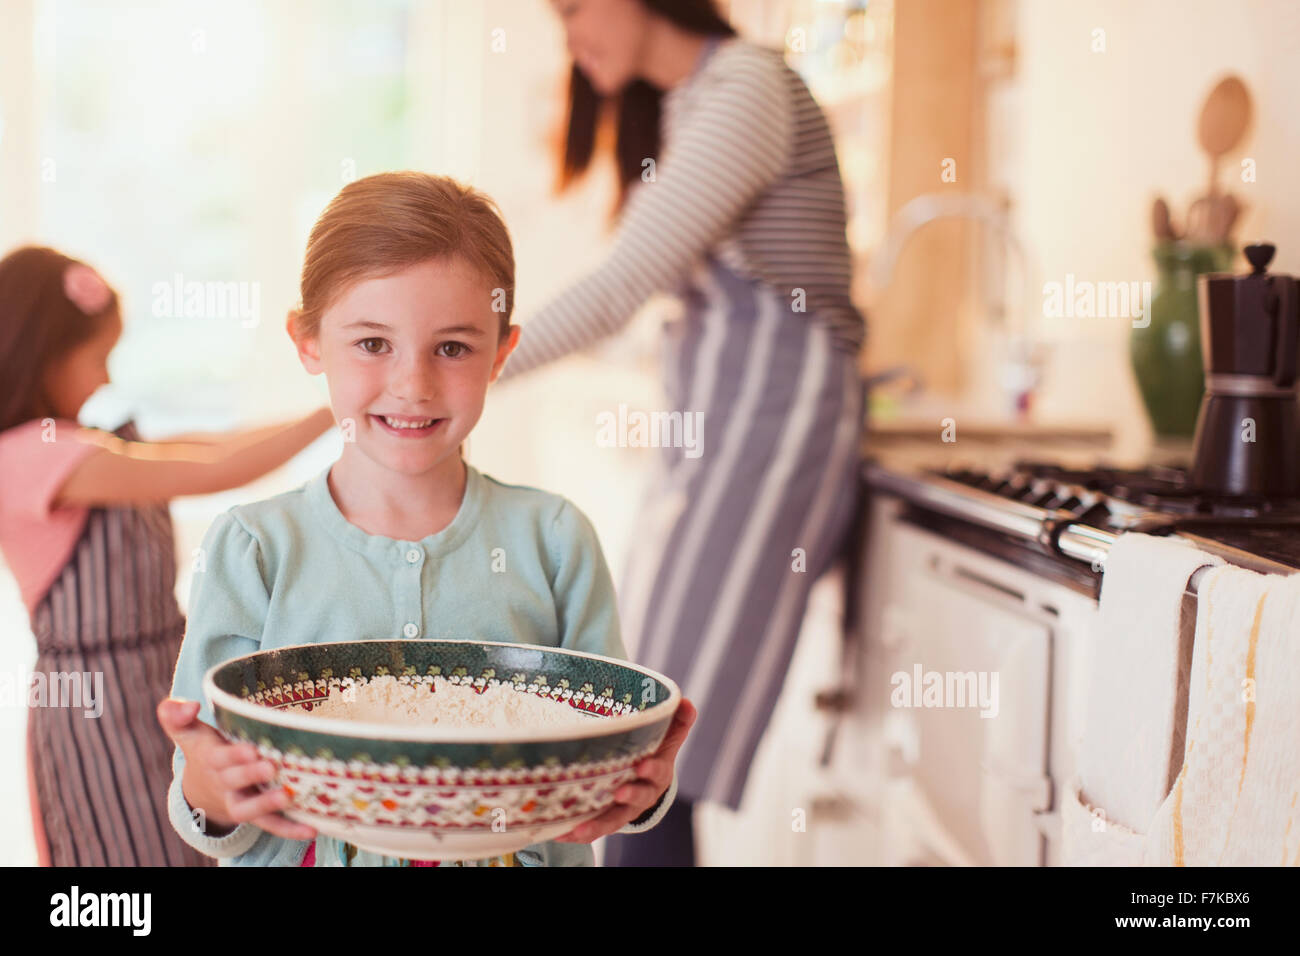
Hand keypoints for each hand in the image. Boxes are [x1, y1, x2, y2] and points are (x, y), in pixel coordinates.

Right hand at [156, 698, 316, 841]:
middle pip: (233, 782)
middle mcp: (223, 783)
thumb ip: (176, 715)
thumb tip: (190, 705)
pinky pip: (269, 825)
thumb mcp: (189, 732)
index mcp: (210, 759)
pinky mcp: (256, 816)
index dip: (233, 755)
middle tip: (271, 766)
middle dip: (250, 775)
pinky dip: (289, 829)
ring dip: (265, 805)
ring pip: (246, 809)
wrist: (203, 789)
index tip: (250, 749)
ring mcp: (239, 801)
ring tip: (287, 797)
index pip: (217, 758)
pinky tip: (312, 830)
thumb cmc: (205, 749)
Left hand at [553, 697, 696, 842]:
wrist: (644, 783)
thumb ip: (676, 722)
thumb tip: (687, 702)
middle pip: (636, 800)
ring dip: (596, 825)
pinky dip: (576, 832)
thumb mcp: (666, 740)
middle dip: (628, 798)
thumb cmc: (653, 755)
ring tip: (578, 830)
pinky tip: (557, 833)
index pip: (657, 773)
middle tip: (618, 794)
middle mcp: (642, 796)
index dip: (651, 771)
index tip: (642, 766)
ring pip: (612, 821)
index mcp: (658, 775)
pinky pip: (592, 828)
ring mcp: (623, 810)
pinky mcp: (605, 818)